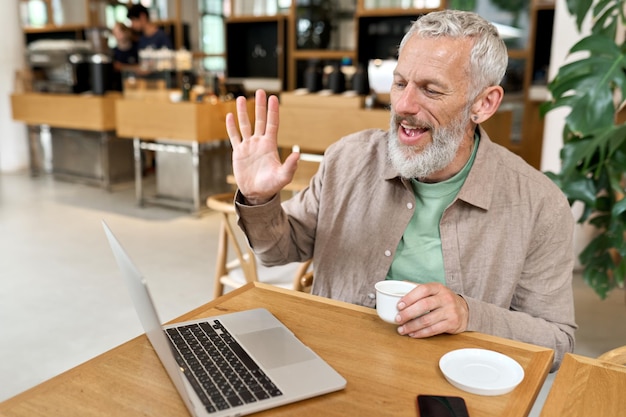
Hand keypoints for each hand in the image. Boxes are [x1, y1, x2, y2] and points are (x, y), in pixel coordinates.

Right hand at [225, 89, 299, 204]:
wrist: (256, 194)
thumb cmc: (272, 186)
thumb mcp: (283, 176)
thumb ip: (290, 166)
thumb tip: (298, 154)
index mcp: (270, 145)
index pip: (272, 124)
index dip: (273, 111)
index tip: (273, 98)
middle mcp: (260, 142)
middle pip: (259, 120)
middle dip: (260, 106)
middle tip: (260, 91)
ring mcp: (248, 146)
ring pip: (245, 125)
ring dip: (243, 112)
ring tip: (241, 98)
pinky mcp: (238, 152)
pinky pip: (234, 136)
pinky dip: (231, 127)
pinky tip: (230, 116)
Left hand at [395, 283, 468, 337]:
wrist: (464, 310)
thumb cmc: (443, 300)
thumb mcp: (434, 291)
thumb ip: (419, 289)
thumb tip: (399, 286)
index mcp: (438, 288)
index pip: (422, 289)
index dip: (409, 297)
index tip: (399, 305)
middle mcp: (445, 298)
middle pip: (424, 305)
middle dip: (408, 313)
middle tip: (398, 319)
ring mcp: (450, 311)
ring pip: (427, 320)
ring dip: (412, 326)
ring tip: (402, 329)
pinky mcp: (452, 323)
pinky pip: (433, 330)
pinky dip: (421, 333)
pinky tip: (412, 334)